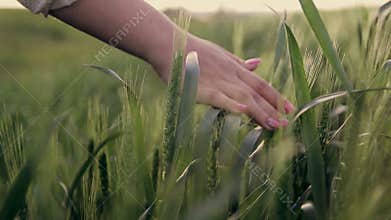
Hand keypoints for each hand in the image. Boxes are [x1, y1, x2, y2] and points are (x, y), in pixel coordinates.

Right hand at [158, 35, 294, 129]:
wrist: (170, 45)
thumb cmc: (193, 50)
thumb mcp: (221, 54)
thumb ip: (239, 62)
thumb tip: (257, 63)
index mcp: (234, 68)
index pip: (260, 84)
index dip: (276, 96)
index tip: (289, 108)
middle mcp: (231, 75)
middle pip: (257, 92)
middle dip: (273, 107)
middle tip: (287, 123)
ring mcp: (218, 81)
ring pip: (244, 97)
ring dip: (260, 112)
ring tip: (274, 125)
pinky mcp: (203, 88)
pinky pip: (221, 98)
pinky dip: (233, 104)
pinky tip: (245, 112)